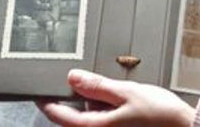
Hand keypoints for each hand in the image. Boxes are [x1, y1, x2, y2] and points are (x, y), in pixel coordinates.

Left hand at [38, 69, 194, 126]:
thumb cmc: (160, 115)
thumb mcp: (126, 92)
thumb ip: (96, 86)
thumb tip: (72, 77)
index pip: (60, 116)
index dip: (47, 103)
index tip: (39, 93)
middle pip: (74, 118)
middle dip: (78, 100)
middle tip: (84, 81)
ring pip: (90, 119)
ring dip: (94, 105)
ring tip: (113, 91)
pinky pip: (103, 122)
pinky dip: (106, 111)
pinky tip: (121, 101)